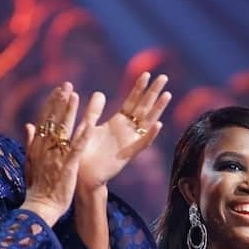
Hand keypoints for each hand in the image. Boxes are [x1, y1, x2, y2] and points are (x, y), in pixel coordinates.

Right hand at [20, 83, 93, 224]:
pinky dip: (81, 137)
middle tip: (67, 85)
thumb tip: (28, 125)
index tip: (58, 90)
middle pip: (53, 121)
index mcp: (38, 147)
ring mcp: (56, 157)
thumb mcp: (30, 163)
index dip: (52, 104)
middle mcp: (46, 149)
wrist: (40, 208)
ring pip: (63, 130)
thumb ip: (30, 143)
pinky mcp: (68, 167)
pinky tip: (88, 124)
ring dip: (69, 112)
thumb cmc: (37, 187)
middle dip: (60, 102)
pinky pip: (76, 149)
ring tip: (75, 96)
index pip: (45, 121)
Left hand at [76, 72, 170, 191]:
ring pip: (147, 123)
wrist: (82, 175)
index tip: (146, 73)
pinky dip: (150, 135)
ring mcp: (129, 142)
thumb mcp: (87, 126)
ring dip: (157, 109)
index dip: (139, 88)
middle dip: (153, 93)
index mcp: (117, 123)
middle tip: (163, 77)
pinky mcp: (127, 155)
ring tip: (167, 94)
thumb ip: (94, 111)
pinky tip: (157, 124)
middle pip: (143, 108)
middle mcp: (126, 131)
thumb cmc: (83, 152)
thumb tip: (100, 93)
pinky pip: (141, 144)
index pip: (132, 102)